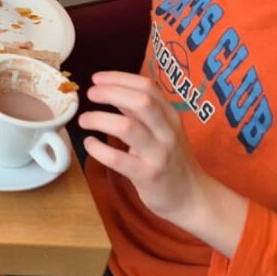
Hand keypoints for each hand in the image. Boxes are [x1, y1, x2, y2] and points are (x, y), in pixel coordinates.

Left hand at [78, 71, 246, 254]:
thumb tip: (111, 89)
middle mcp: (167, 132)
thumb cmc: (171, 160)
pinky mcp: (148, 176)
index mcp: (170, 116)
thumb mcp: (161, 130)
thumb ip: (139, 111)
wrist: (192, 197)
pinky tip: (89, 144)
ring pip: (128, 128)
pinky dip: (99, 149)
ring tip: (84, 120)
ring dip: (100, 119)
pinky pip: (119, 159)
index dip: (119, 78)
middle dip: (111, 92)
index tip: (97, 78)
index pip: (148, 86)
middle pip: (141, 101)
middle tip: (90, 94)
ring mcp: (159, 154)